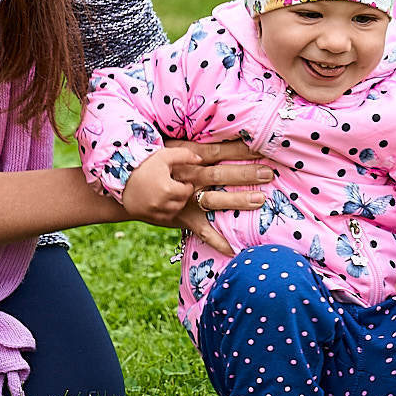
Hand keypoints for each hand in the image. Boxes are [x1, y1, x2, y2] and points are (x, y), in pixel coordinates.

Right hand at [124, 143, 272, 255]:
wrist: (125, 189)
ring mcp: (186, 201)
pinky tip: (233, 249)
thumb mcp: (164, 151)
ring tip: (261, 200)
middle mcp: (189, 181)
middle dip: (247, 174)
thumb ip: (186, 151)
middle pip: (222, 175)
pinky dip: (216, 240)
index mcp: (188, 161)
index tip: (262, 146)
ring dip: (238, 200)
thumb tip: (205, 152)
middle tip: (270, 173)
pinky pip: (201, 231)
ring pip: (216, 201)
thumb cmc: (146, 164)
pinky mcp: (182, 218)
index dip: (241, 149)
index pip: (219, 152)